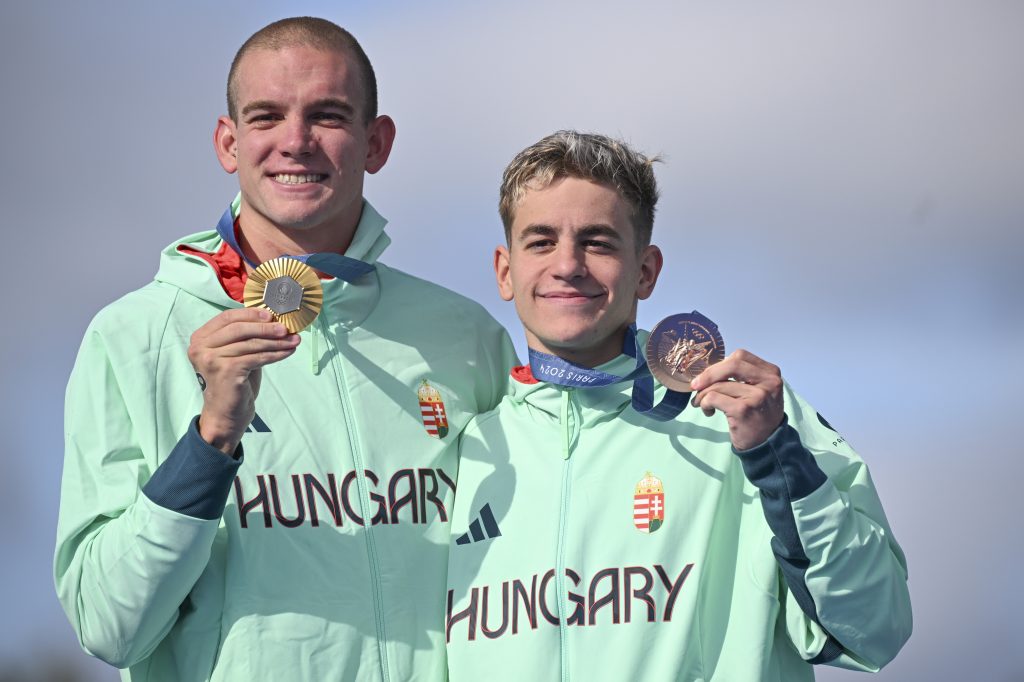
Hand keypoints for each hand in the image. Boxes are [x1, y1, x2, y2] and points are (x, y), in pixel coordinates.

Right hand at [188, 308, 299, 453]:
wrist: (226, 413)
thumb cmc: (233, 381)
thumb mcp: (235, 353)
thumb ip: (245, 336)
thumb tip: (273, 320)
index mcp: (200, 338)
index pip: (227, 317)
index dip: (250, 314)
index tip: (271, 314)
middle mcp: (200, 347)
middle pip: (239, 328)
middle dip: (266, 327)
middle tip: (286, 328)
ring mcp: (211, 359)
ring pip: (251, 344)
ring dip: (276, 342)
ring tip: (294, 340)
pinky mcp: (225, 371)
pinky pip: (256, 358)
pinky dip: (275, 354)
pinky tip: (287, 352)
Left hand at [688, 349, 784, 450]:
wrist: (767, 444)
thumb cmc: (757, 415)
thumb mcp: (759, 390)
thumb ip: (742, 376)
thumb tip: (708, 369)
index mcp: (771, 373)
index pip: (740, 356)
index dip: (719, 364)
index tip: (707, 375)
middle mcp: (768, 382)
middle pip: (731, 365)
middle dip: (708, 374)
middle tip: (695, 385)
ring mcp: (757, 396)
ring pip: (718, 385)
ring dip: (703, 395)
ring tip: (701, 404)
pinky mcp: (743, 409)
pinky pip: (713, 398)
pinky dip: (704, 404)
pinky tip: (708, 412)